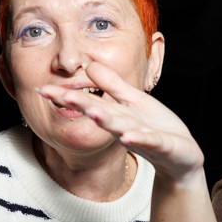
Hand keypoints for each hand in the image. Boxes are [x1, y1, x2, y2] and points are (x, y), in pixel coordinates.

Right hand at [38, 61, 206, 190]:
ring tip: (93, 113)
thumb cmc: (155, 127)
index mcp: (117, 115)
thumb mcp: (132, 101)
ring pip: (122, 127)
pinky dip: (140, 138)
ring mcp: (143, 137)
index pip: (89, 103)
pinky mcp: (163, 146)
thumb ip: (112, 85)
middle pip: (100, 113)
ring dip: (107, 121)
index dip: (66, 96)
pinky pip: (151, 141)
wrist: (180, 156)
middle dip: (79, 104)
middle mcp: (126, 127)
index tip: (41, 89)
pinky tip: (129, 136)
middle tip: (54, 95)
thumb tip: (88, 65)